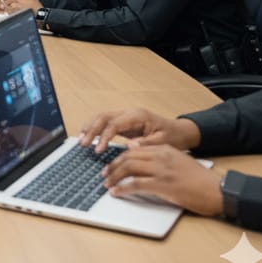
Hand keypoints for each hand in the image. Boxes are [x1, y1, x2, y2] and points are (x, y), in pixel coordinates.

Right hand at [79, 107, 201, 153]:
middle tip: (83, 144)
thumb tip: (128, 146)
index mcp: (137, 116)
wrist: (180, 131)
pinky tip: (90, 137)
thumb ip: (145, 144)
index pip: (114, 124)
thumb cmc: (173, 137)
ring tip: (81, 139)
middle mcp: (129, 113)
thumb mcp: (163, 143)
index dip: (104, 137)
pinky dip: (96, 128)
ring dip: (90, 127)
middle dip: (91, 130)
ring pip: (102, 117)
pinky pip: (106, 122)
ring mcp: (126, 116)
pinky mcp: (124, 122)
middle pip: (104, 117)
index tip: (98, 150)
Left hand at [103, 145, 223, 216]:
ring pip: (129, 168)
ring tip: (107, 183)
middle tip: (104, 174)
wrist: (218, 190)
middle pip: (127, 157)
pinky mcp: (163, 185)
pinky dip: (123, 188)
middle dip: (112, 166)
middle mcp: (160, 156)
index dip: (119, 156)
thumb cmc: (199, 179)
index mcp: (163, 148)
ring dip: (114, 176)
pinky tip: (117, 192)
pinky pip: (136, 184)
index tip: (110, 164)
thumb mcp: (178, 160)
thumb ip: (158, 155)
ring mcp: (161, 170)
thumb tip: (135, 152)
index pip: (133, 149)